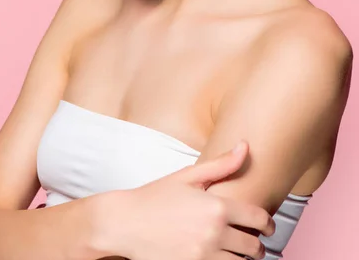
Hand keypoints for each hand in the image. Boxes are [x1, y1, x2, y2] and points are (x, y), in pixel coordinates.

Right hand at [96, 140, 274, 259]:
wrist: (125, 223)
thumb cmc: (156, 197)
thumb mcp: (188, 176)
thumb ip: (221, 164)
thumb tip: (245, 146)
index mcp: (217, 207)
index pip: (259, 219)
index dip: (268, 224)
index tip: (267, 228)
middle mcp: (214, 233)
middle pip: (253, 247)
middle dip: (256, 245)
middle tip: (252, 242)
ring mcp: (203, 256)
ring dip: (241, 258)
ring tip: (236, 252)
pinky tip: (218, 257)